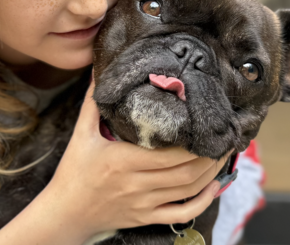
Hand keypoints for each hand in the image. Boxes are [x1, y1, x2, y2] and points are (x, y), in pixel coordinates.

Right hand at [44, 80, 230, 236]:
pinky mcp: (146, 218)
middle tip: (225, 138)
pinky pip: (181, 214)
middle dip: (210, 155)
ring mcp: (144, 204)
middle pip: (186, 172)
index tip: (207, 126)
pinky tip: (213, 187)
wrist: (64, 212)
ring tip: (223, 155)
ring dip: (211, 174)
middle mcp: (137, 184)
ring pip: (188, 191)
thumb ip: (92, 103)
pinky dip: (202, 201)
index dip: (195, 143)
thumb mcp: (81, 135)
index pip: (170, 154)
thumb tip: (98, 71)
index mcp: (123, 161)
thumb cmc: (73, 172)